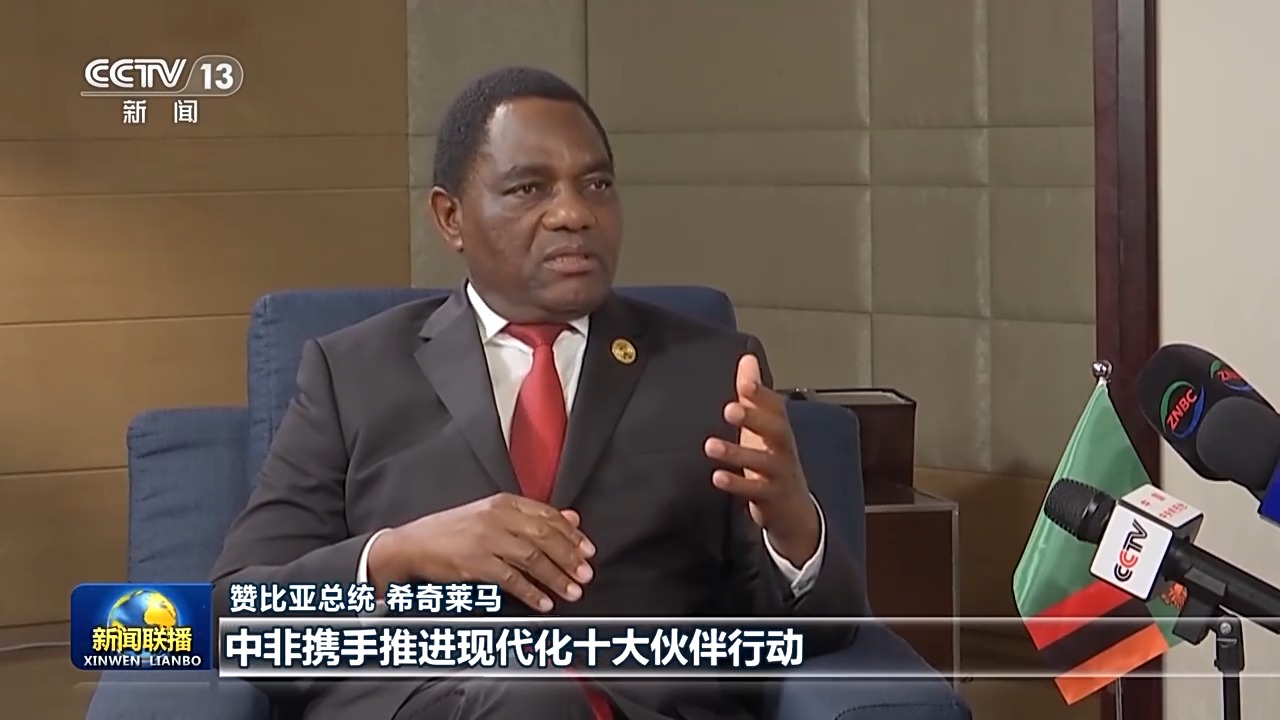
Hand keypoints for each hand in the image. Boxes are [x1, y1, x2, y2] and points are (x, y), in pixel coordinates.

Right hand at [368, 494, 595, 612]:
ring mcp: (486, 540)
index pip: (547, 515)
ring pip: (532, 558)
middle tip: (586, 573)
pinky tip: (544, 602)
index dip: (571, 534)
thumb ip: (532, 516)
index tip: (588, 550)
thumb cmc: (455, 530)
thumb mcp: (493, 515)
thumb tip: (572, 518)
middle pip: (544, 535)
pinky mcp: (476, 564)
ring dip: (556, 577)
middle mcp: (497, 517)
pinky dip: (531, 593)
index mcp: (504, 502)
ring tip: (573, 591)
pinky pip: (511, 579)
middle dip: (569, 556)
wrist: (414, 543)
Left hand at [704, 354, 819, 565]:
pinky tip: (717, 477)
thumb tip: (747, 358)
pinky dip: (737, 484)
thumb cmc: (772, 460)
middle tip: (729, 408)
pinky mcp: (770, 498)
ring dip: (736, 453)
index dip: (762, 393)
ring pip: (763, 462)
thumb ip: (753, 395)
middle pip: (776, 430)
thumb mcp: (764, 427)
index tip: (744, 380)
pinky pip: (755, 490)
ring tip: (710, 446)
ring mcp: (779, 474)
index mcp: (780, 429)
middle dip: (754, 418)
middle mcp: (783, 449)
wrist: (794, 510)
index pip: (776, 407)